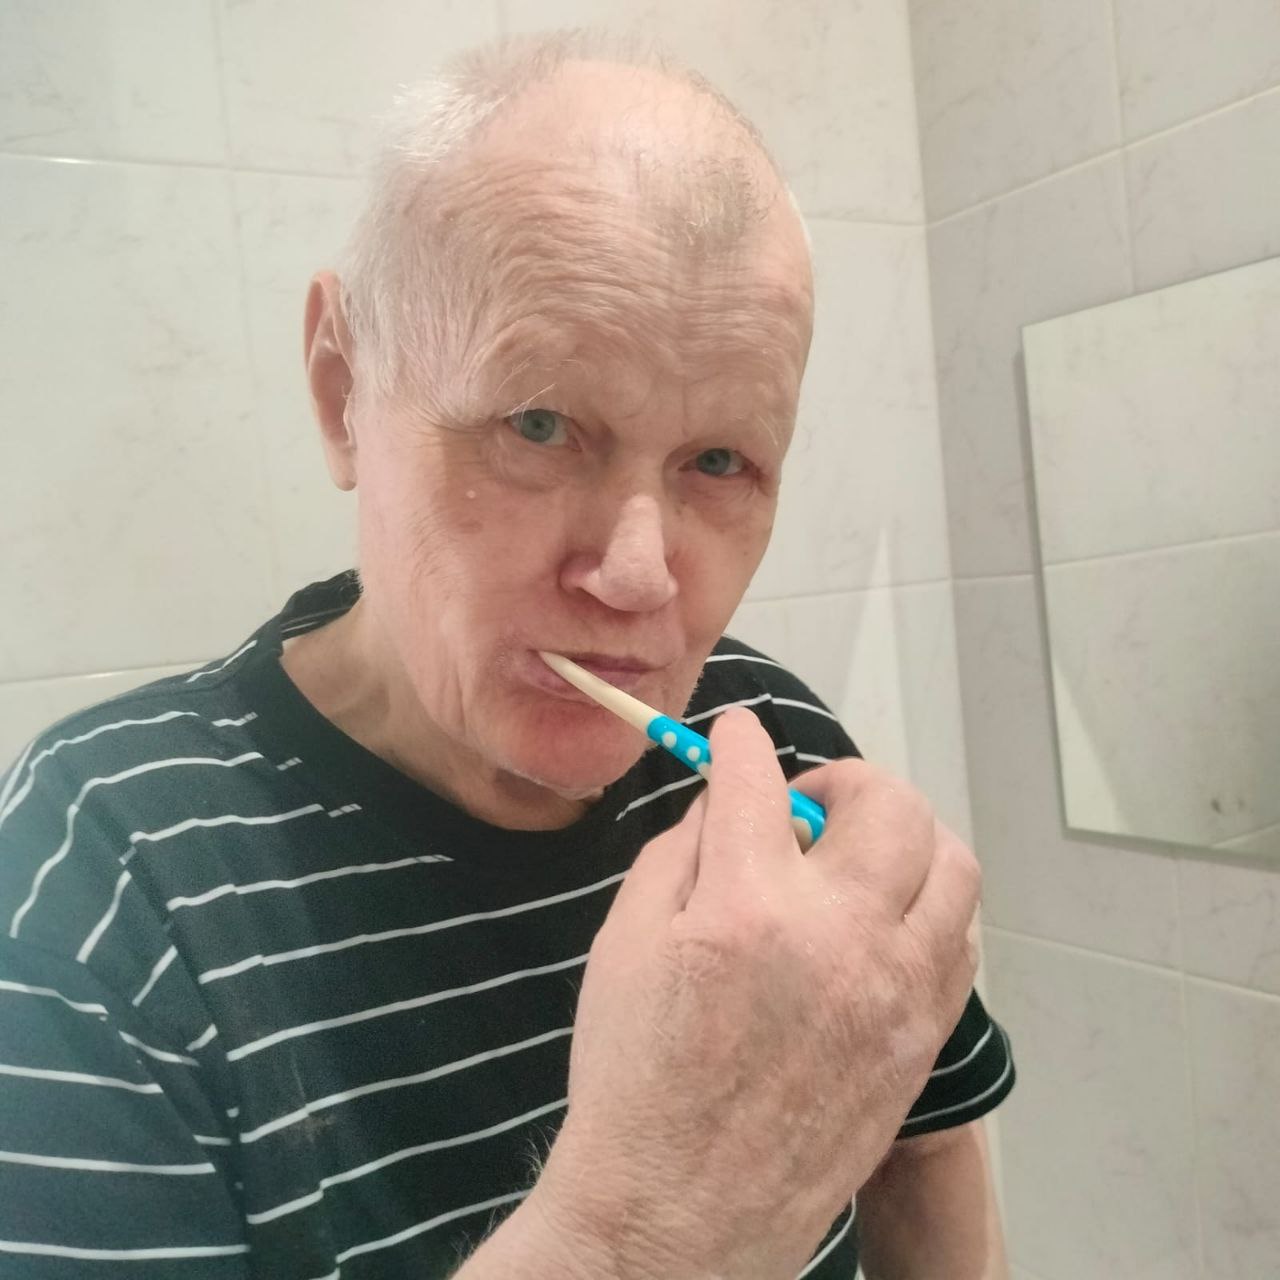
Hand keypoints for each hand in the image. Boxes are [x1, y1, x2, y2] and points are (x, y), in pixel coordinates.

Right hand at [531, 707, 980, 1279]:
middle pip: (887, 802)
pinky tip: (882, 922)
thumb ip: (679, 854)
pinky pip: (960, 940)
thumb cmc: (636, 1079)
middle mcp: (837, 937)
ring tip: (859, 858)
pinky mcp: (919, 1038)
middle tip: (808, 805)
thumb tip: (723, 804)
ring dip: (904, 838)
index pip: (757, 778)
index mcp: (746, 906)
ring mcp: (893, 990)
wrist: (676, 1209)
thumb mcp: (623, 945)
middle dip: (843, 779)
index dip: (741, 742)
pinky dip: (928, 907)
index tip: (737, 738)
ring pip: (950, 865)